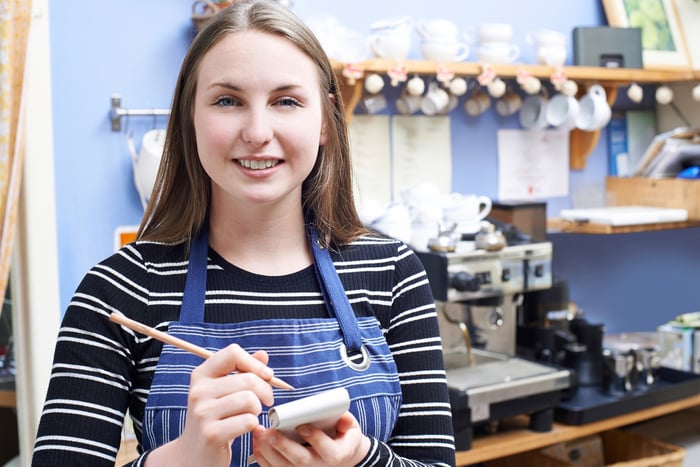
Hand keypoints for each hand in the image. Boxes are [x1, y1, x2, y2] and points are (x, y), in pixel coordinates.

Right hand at [145, 344, 274, 466]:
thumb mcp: (225, 390)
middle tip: (266, 401)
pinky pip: (248, 421)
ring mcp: (203, 413)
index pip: (232, 353)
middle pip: (247, 379)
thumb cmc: (215, 417)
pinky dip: (253, 424)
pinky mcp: (211, 434)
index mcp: (202, 375)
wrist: (194, 452)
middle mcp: (199, 391)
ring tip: (251, 415)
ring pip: (249, 400)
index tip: (266, 375)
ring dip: (257, 409)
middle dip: (265, 391)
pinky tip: (245, 427)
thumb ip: (243, 370)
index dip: (254, 363)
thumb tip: (263, 355)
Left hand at [252, 411, 370, 466]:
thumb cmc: (343, 439)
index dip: (314, 438)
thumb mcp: (351, 430)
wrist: (341, 460)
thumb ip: (347, 422)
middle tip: (270, 431)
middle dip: (283, 446)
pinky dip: (263, 457)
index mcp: (336, 455)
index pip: (327, 451)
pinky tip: (257, 442)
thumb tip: (344, 419)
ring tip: (259, 432)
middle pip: (300, 461)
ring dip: (268, 451)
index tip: (302, 425)